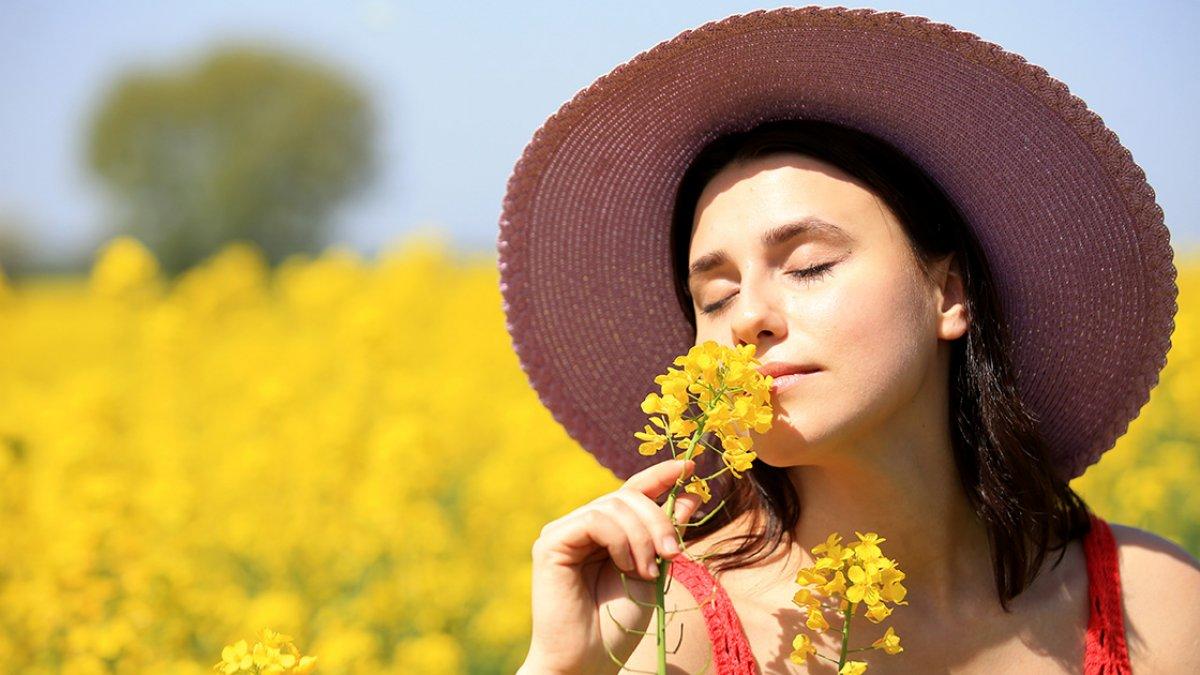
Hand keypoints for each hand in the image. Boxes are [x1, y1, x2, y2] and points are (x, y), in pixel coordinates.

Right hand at [522, 458, 703, 673]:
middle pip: (627, 495)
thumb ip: (667, 534)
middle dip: (658, 518)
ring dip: (643, 535)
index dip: (660, 475)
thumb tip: (691, 493)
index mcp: (607, 532)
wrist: (588, 662)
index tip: (689, 466)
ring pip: (613, 504)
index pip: (633, 491)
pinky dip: (620, 540)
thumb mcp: (654, 571)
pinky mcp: (551, 542)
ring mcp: (564, 532)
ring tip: (648, 571)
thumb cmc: (618, 624)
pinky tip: (627, 567)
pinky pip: (594, 519)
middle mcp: (582, 526)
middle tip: (674, 553)